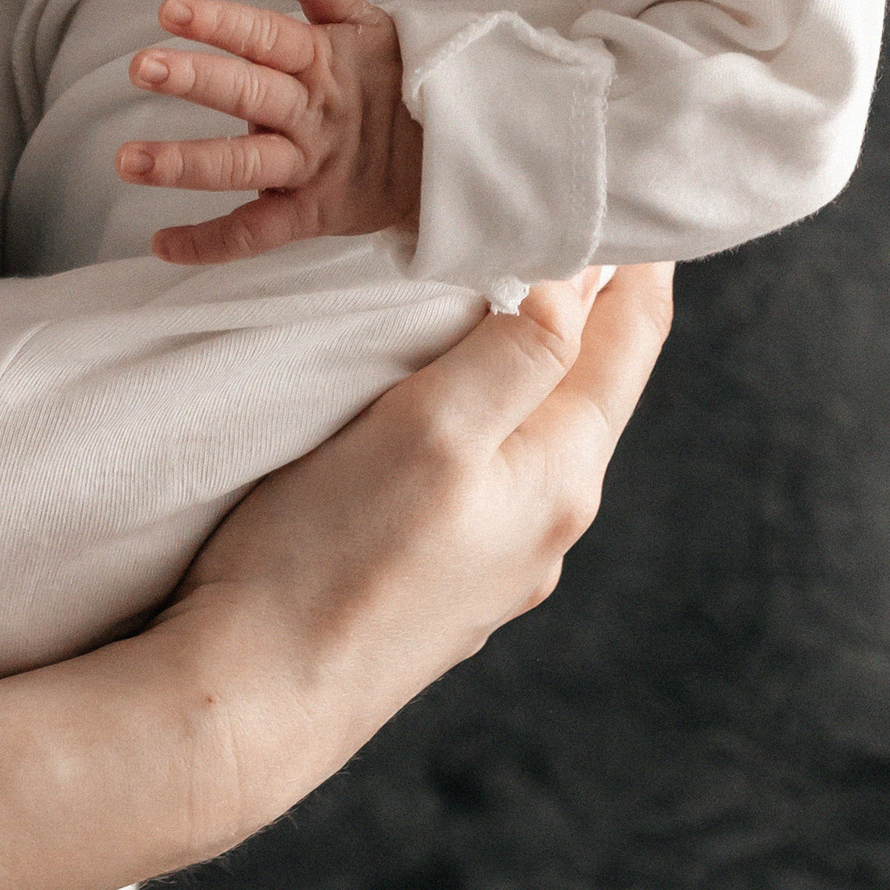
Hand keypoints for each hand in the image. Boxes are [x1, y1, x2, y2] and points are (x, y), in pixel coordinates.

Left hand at [116, 0, 423, 266]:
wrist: (448, 155)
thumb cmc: (395, 81)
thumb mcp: (368, 24)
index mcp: (322, 61)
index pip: (266, 36)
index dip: (221, 23)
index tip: (171, 10)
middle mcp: (311, 113)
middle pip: (249, 94)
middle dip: (196, 80)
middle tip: (142, 67)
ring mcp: (309, 165)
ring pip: (244, 165)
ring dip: (185, 163)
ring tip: (128, 160)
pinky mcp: (310, 214)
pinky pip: (257, 233)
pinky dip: (210, 243)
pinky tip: (161, 243)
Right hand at [148, 260, 674, 831]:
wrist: (248, 703)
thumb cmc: (332, 560)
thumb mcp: (434, 430)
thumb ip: (517, 350)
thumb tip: (583, 277)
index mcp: (563, 477)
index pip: (631, 342)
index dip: (641, 259)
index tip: (638, 186)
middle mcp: (546, 522)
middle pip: (590, 381)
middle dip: (590, 296)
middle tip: (574, 209)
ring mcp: (493, 558)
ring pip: (533, 424)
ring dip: (532, 349)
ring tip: (512, 277)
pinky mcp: (435, 576)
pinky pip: (484, 465)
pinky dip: (483, 403)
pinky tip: (445, 388)